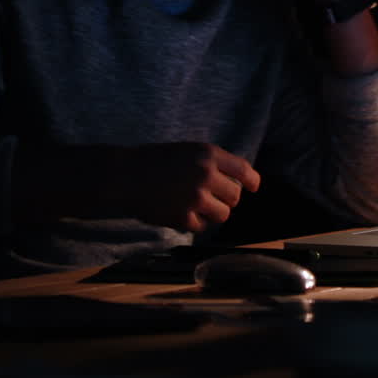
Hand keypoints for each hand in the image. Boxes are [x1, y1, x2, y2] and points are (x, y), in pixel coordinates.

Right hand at [128, 142, 260, 232]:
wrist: (124, 175)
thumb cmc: (154, 161)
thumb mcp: (187, 151)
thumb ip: (211, 163)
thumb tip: (235, 181)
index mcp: (208, 154)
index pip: (243, 170)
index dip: (252, 180)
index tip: (253, 187)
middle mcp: (206, 175)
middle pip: (235, 196)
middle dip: (227, 199)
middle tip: (213, 198)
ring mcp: (196, 198)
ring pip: (223, 214)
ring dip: (214, 213)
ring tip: (199, 208)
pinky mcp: (184, 217)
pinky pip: (201, 226)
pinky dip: (194, 223)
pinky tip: (181, 213)